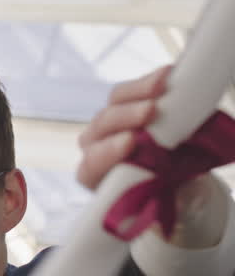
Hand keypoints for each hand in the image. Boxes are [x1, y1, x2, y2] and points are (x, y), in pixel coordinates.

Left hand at [79, 66, 224, 246]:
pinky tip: (167, 74)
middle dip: (125, 118)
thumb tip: (185, 195)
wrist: (169, 175)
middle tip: (151, 111)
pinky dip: (147, 83)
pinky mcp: (125, 105)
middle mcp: (95, 148)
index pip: (90, 166)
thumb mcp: (165, 201)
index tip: (130, 144)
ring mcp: (108, 124)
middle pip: (101, 129)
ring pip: (113, 105)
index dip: (106, 155)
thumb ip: (171, 198)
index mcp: (93, 176)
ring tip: (163, 85)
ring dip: (137, 93)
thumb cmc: (160, 193)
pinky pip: (129, 91)